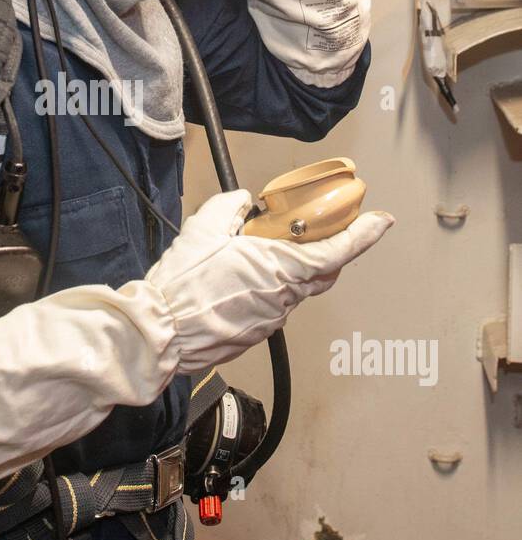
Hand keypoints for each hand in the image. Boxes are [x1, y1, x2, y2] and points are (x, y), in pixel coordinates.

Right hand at [142, 189, 393, 373]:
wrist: (158, 335)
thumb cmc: (181, 286)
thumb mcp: (202, 229)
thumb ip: (229, 207)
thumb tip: (242, 203)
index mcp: (278, 268)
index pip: (335, 251)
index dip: (363, 235)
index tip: (381, 221)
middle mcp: (283, 298)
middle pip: (321, 272)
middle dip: (328, 250)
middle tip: (318, 230)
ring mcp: (271, 320)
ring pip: (294, 290)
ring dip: (287, 270)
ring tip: (256, 254)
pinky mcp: (255, 334)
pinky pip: (272, 306)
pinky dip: (267, 289)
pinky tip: (237, 282)